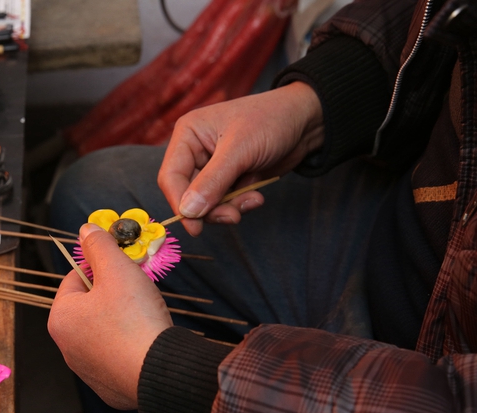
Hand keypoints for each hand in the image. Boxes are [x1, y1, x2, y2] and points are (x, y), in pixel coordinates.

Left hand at [48, 224, 172, 409]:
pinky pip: (116, 356)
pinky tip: (145, 341)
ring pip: (103, 331)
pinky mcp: (108, 387)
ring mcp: (87, 370)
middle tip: (138, 289)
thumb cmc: (135, 319)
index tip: (123, 265)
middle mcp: (66, 347)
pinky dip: (129, 346)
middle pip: (89, 306)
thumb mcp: (117, 270)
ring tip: (145, 316)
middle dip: (113, 293)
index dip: (101, 266)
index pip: (75, 278)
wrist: (160, 373)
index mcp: (60, 318)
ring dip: (121, 319)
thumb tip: (86, 230)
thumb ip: (100, 246)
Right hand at [157, 81, 323, 235]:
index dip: (180, 204)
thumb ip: (212, 182)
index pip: (170, 177)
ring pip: (205, 202)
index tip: (195, 228)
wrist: (306, 121)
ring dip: (228, 208)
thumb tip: (187, 211)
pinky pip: (223, 202)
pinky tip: (256, 196)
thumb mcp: (240, 150)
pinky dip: (238, 205)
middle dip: (210, 208)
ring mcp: (211, 167)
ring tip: (252, 200)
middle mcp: (194, 151)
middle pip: (187, 194)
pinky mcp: (228, 178)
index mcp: (187, 135)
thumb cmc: (270, 121)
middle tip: (234, 216)